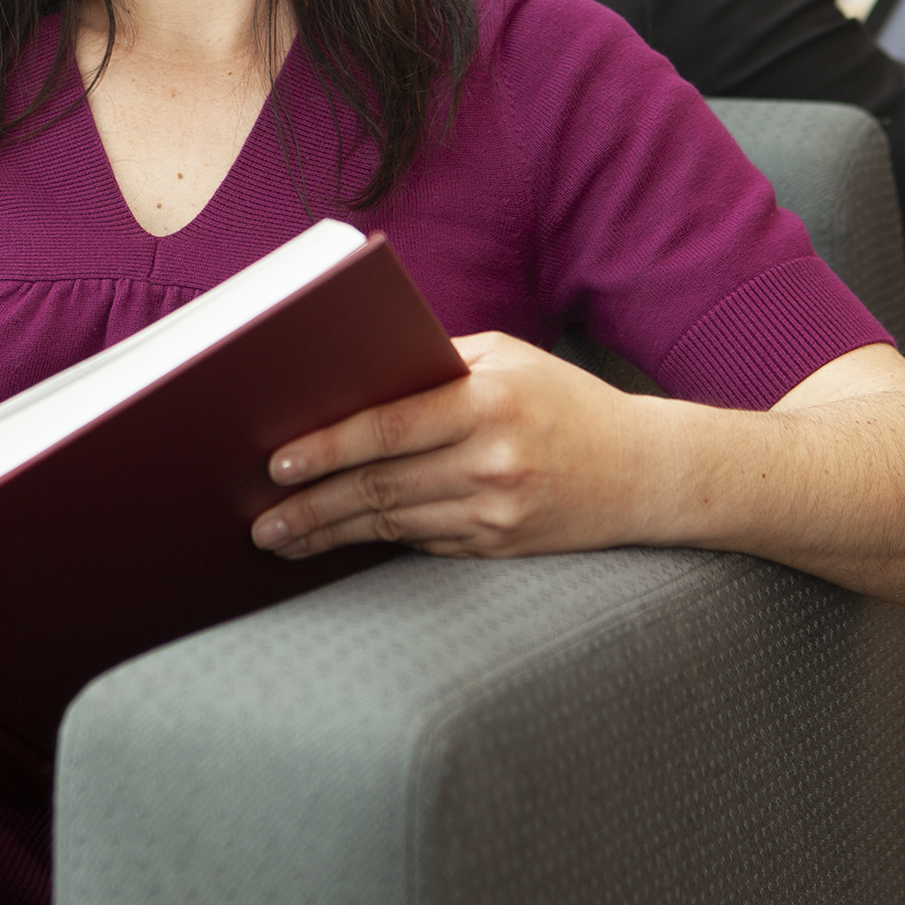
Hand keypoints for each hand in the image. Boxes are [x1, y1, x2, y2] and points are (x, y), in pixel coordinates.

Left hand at [251, 334, 651, 561]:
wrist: (644, 472)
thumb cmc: (565, 400)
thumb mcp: (509, 357)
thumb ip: (437, 362)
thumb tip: (353, 375)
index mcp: (490, 401)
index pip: (390, 427)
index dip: (327, 447)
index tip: (278, 462)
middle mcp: (494, 461)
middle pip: (380, 486)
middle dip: (311, 505)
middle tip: (260, 518)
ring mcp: (498, 512)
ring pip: (393, 525)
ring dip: (331, 534)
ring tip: (281, 538)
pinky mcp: (500, 547)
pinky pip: (423, 543)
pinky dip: (376, 542)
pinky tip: (339, 542)